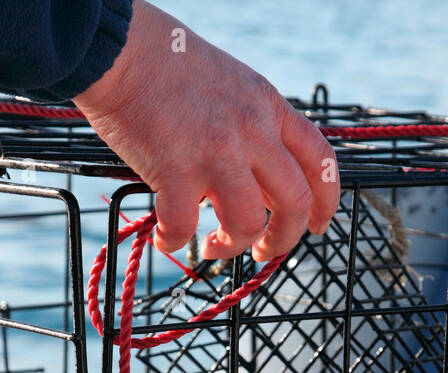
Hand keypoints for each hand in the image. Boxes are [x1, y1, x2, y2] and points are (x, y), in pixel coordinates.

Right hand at [73, 2, 338, 261]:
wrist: (120, 47)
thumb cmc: (167, 64)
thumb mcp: (234, 85)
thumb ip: (254, 127)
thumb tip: (259, 181)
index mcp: (269, 108)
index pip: (321, 161)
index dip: (327, 202)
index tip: (317, 226)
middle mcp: (252, 130)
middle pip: (296, 202)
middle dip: (284, 240)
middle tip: (264, 251)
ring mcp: (216, 151)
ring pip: (249, 223)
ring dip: (232, 247)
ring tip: (212, 245)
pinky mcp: (175, 169)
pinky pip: (184, 226)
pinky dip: (174, 241)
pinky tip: (165, 237)